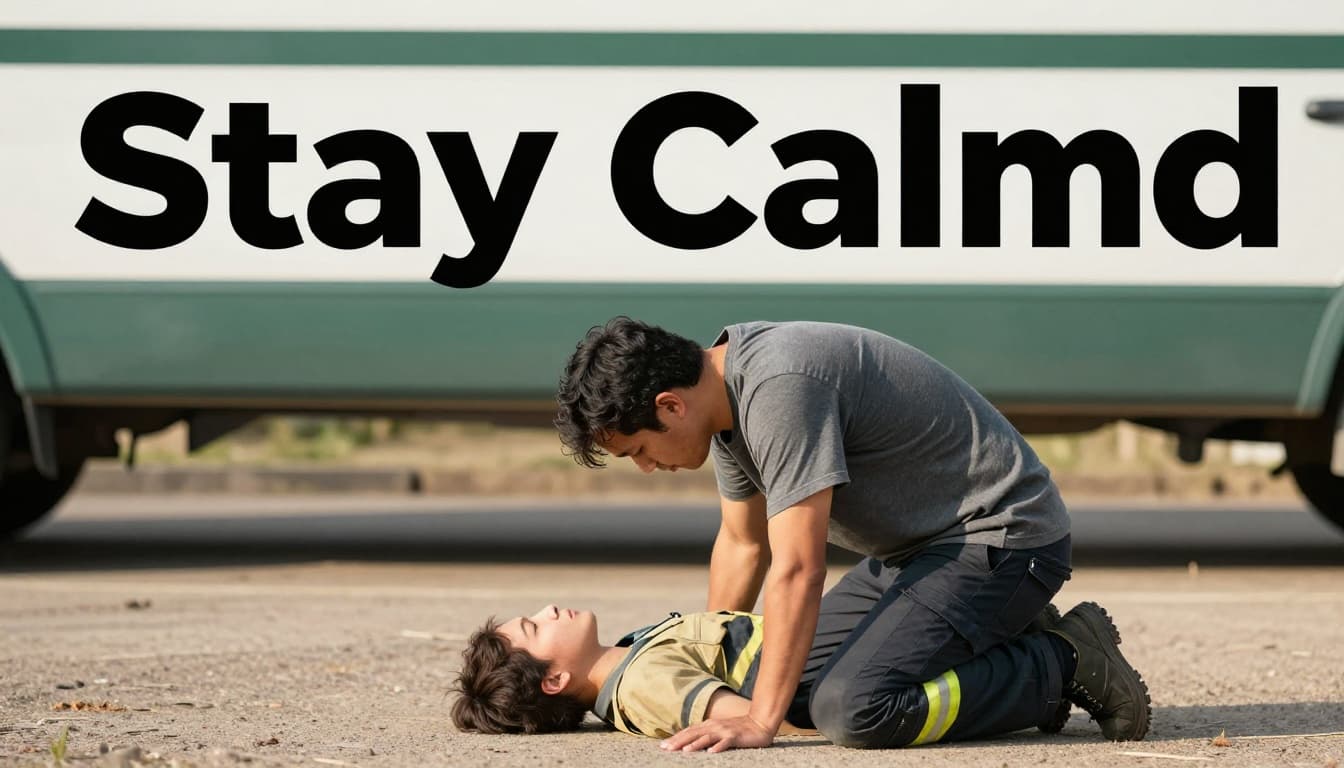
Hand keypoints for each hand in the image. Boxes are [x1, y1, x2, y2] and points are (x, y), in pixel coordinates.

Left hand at [659, 715, 775, 752]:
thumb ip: (706, 734)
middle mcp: (714, 726)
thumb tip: (689, 741)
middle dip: (679, 741)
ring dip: (695, 744)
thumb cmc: (738, 729)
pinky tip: (711, 752)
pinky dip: (718, 747)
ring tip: (684, 751)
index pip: (688, 731)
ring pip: (707, 737)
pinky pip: (726, 743)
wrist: (759, 723)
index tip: (662, 746)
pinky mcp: (735, 736)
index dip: (675, 738)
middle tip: (666, 749)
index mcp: (708, 725)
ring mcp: (724, 731)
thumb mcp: (719, 730)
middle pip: (693, 734)